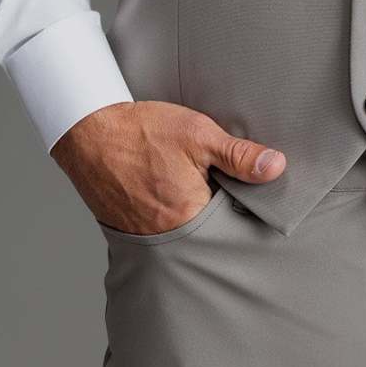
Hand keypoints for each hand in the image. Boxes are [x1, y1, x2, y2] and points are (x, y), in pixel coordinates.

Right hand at [50, 100, 286, 235]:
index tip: (255, 194)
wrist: (89, 132)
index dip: (246, 206)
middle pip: (212, 231)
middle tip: (223, 186)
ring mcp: (149, 234)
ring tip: (197, 186)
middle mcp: (170, 234)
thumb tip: (276, 168)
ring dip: (197, 212)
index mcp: (191, 215)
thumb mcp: (198, 134)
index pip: (234, 223)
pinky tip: (173, 189)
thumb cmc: (142, 132)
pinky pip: (165, 228)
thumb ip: (238, 155)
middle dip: (222, 212)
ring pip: (188, 230)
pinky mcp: (133, 228)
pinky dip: (173, 212)